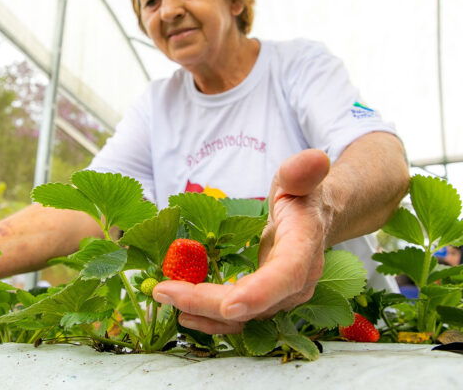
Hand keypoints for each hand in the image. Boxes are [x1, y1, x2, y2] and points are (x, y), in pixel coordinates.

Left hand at [152, 149, 330, 333]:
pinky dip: (209, 317)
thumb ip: (301, 172)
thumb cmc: (302, 197)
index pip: (285, 276)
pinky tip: (182, 313)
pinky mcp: (265, 302)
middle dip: (208, 302)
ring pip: (243, 316)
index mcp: (304, 248)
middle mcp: (296, 282)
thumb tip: (314, 159)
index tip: (229, 305)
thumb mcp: (298, 179)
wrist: (314, 219)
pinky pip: (238, 319)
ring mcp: (281, 297)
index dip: (258, 293)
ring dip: (202, 312)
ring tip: (164, 298)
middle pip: (254, 303)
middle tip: (164, 292)